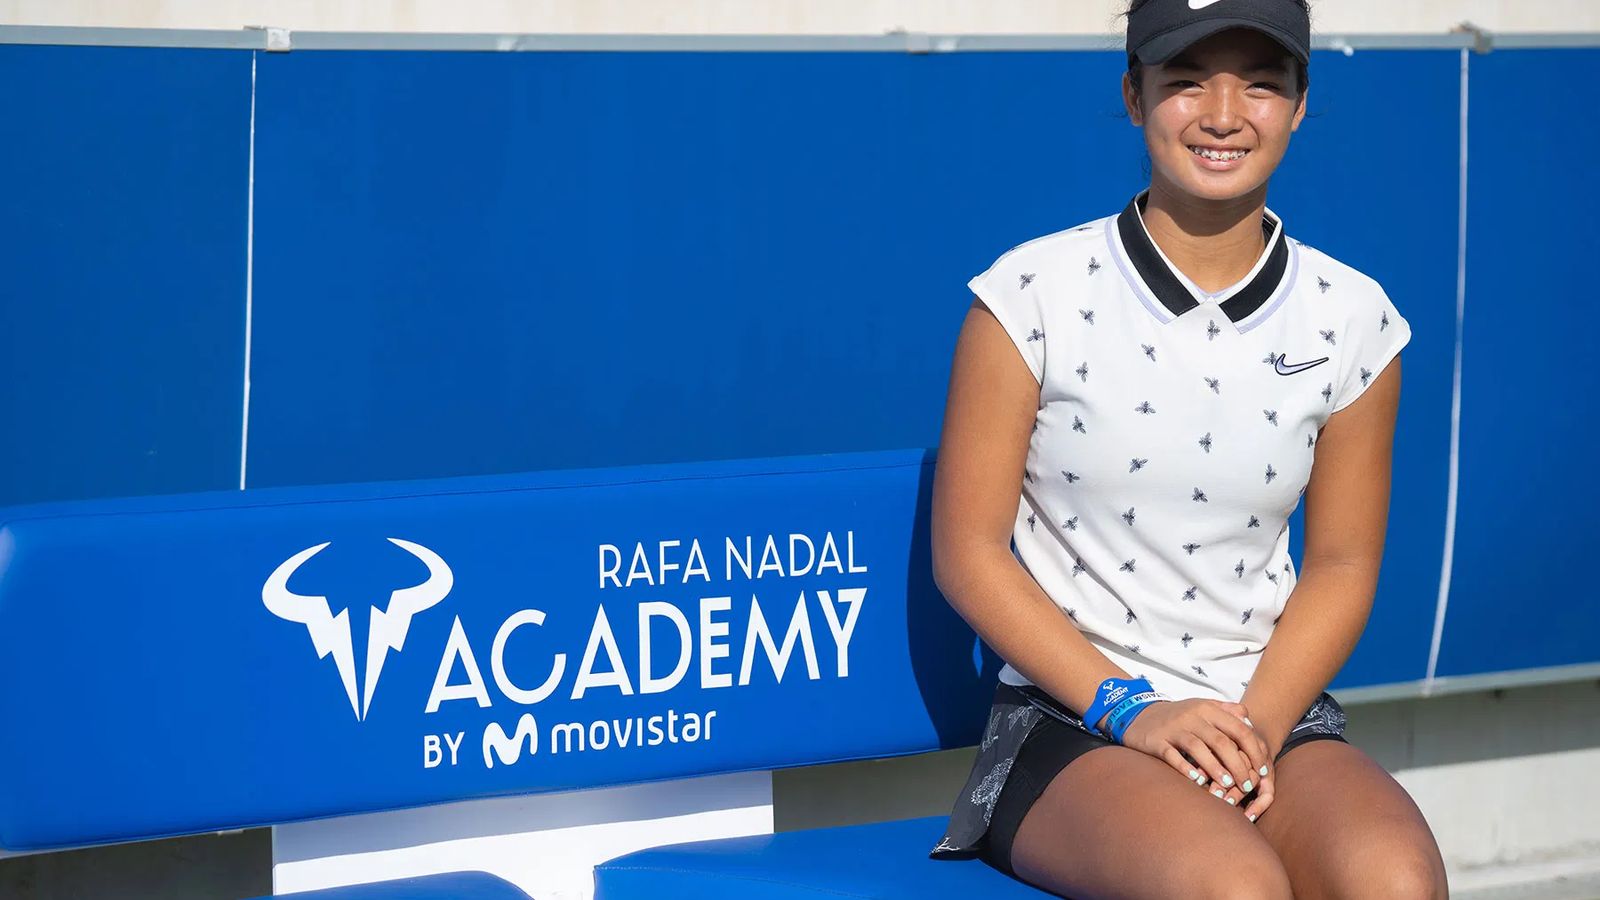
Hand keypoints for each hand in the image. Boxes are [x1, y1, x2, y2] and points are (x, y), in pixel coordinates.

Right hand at [1119, 698, 1272, 815]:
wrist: (1139, 714)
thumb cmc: (1178, 716)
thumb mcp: (1203, 706)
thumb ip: (1228, 711)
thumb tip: (1250, 722)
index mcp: (1207, 709)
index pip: (1239, 729)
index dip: (1254, 750)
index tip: (1261, 769)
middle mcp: (1191, 717)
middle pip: (1221, 742)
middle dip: (1238, 766)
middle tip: (1247, 786)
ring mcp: (1173, 729)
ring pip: (1198, 749)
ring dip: (1215, 769)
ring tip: (1227, 786)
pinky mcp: (1157, 741)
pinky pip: (1172, 756)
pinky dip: (1186, 769)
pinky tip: (1197, 781)